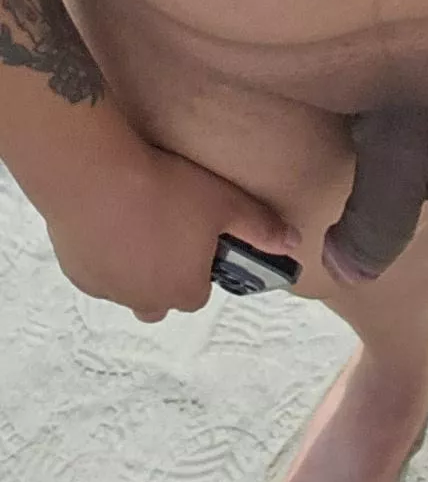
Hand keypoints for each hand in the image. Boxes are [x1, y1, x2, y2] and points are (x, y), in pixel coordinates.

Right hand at [45, 135, 297, 322]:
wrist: (97, 179)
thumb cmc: (168, 191)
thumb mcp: (226, 203)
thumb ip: (261, 227)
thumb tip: (294, 244)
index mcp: (184, 292)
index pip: (200, 292)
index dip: (201, 264)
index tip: (198, 234)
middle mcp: (145, 302)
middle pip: (163, 297)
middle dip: (167, 272)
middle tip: (168, 227)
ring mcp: (108, 291)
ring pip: (129, 287)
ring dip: (135, 266)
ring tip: (137, 220)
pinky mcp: (78, 275)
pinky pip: (98, 272)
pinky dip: (105, 254)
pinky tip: (109, 220)